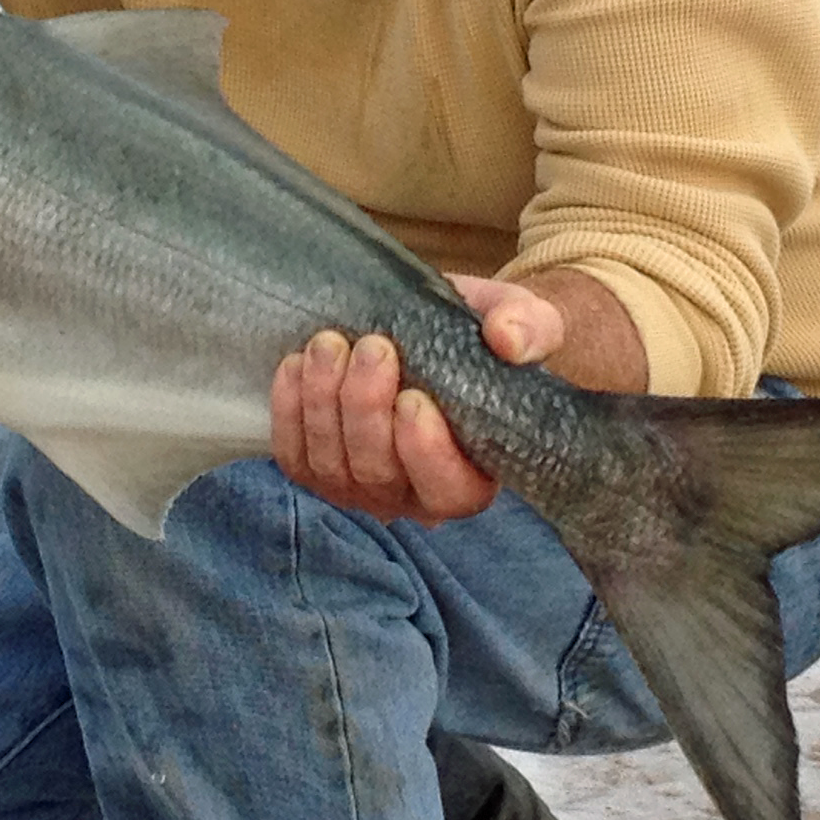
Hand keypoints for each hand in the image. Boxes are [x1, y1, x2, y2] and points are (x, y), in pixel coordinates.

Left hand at [270, 275, 566, 524]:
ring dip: (323, 403)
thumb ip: (530, 328)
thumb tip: (507, 339)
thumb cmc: (488, 340)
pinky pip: (295, 456)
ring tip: (330, 344)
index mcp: (476, 475)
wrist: (441, 331)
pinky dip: (290, 411)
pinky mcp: (319, 469)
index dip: (425, 453)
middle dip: (366, 410)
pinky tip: (297, 364)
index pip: (448, 490)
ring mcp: (361, 488)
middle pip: (379, 476)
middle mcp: (415, 497)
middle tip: (373, 347)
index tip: (414, 398)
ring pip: (331, 466)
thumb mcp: (526, 322)